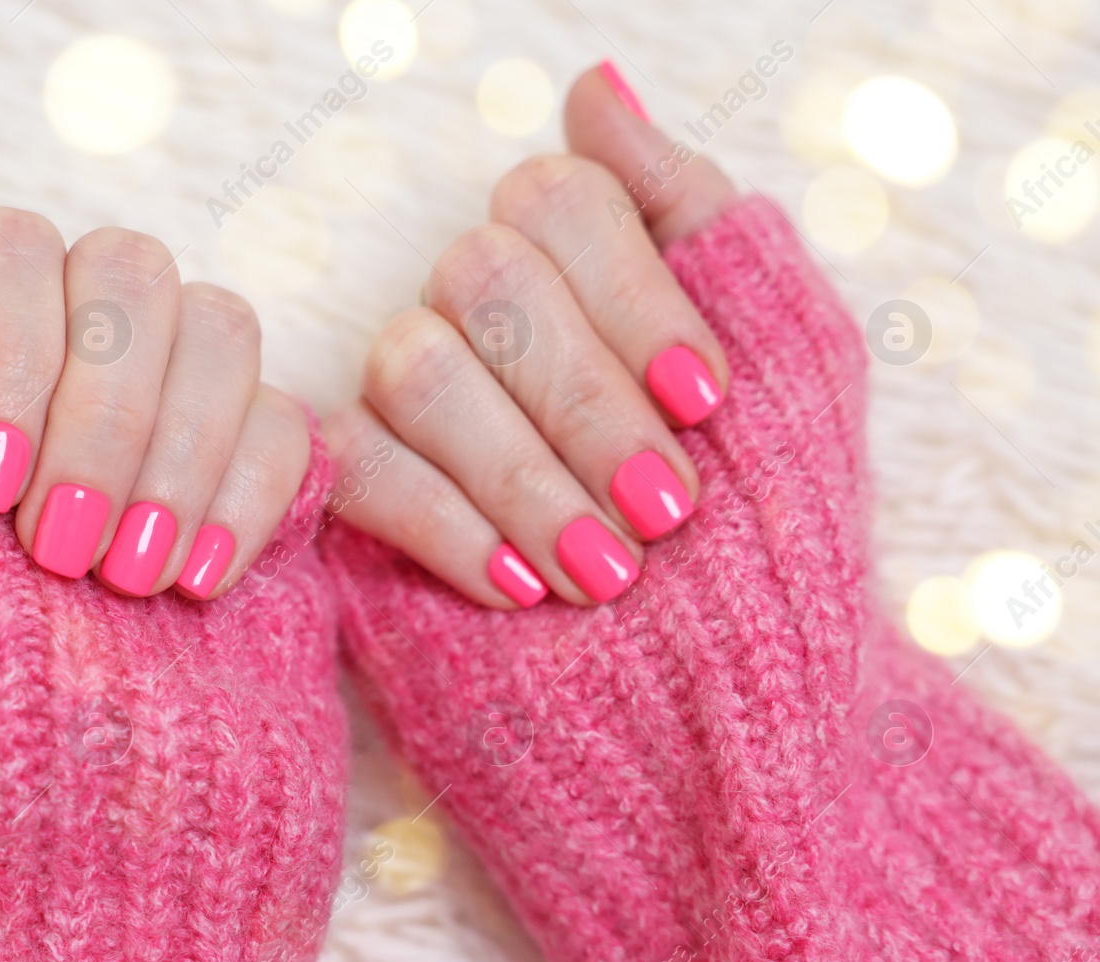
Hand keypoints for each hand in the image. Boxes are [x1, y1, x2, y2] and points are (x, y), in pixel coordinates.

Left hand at [0, 171, 309, 600]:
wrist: (51, 794)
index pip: (8, 248)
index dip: (6, 351)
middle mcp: (78, 348)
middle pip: (128, 268)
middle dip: (100, 416)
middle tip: (60, 550)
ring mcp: (178, 400)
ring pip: (221, 325)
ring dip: (175, 456)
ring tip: (131, 580)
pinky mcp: (258, 465)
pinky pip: (288, 421)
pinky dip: (244, 500)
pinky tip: (197, 583)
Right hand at [323, 61, 738, 607]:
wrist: (732, 688)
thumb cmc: (771, 521)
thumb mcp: (787, 360)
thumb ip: (701, 218)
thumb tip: (592, 87)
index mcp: (581, 266)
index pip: (559, 199)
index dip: (632, 296)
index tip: (705, 405)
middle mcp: (484, 310)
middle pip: (483, 271)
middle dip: (585, 399)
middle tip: (665, 510)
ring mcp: (417, 396)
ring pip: (417, 364)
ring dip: (524, 474)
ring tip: (607, 574)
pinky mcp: (364, 489)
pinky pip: (361, 468)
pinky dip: (444, 524)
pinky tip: (521, 589)